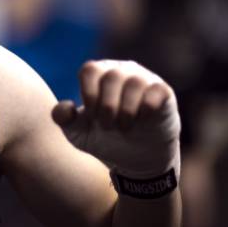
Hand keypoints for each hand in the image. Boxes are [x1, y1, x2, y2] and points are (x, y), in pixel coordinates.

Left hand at [52, 60, 180, 179]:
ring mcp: (144, 79)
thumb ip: (64, 119)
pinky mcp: (163, 92)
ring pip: (134, 82)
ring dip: (126, 110)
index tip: (91, 116)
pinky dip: (146, 109)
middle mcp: (121, 70)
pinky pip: (156, 91)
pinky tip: (142, 121)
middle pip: (111, 76)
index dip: (89, 94)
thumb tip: (64, 108)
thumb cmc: (105, 137)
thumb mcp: (78, 133)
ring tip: (124, 127)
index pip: (90, 70)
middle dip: (107, 106)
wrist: (136, 158)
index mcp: (99, 74)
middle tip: (108, 127)